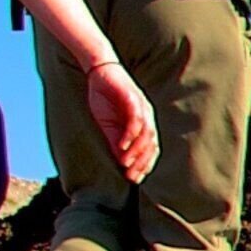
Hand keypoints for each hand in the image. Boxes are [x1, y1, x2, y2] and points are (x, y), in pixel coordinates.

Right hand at [83, 61, 159, 183]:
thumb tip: (120, 162)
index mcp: (144, 123)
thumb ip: (114, 140)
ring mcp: (143, 107)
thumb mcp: (107, 124)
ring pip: (146, 135)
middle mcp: (147, 116)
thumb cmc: (104, 97)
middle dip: (142, 163)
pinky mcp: (134, 99)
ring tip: (126, 166)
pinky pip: (136, 120)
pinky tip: (122, 147)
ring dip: (137, 152)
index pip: (150, 148)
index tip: (135, 180)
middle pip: (152, 145)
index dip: (145, 165)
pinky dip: (130, 135)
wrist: (99, 71)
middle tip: (132, 178)